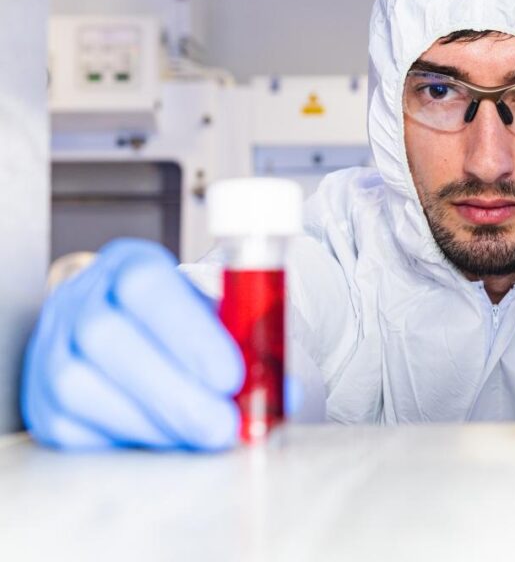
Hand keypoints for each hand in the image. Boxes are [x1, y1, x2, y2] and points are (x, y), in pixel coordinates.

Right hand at [21, 239, 244, 450]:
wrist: (120, 327)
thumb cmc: (176, 320)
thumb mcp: (215, 311)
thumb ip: (247, 342)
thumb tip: (282, 391)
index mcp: (128, 265)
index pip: (147, 286)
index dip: (189, 334)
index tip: (231, 376)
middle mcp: (79, 301)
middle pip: (108, 339)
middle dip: (174, 392)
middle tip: (223, 424)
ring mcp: (51, 350)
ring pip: (81, 387)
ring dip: (153, 421)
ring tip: (203, 434)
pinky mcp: (42, 402)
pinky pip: (73, 428)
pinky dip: (129, 439)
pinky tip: (168, 439)